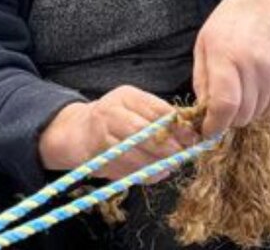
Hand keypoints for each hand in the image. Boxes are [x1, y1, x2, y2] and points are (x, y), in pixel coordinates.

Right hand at [38, 85, 197, 180]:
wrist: (76, 132)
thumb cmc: (114, 120)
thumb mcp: (134, 108)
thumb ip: (158, 118)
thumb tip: (189, 135)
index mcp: (126, 95)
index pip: (157, 109)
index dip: (178, 126)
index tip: (193, 138)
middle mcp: (111, 111)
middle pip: (145, 131)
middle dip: (167, 146)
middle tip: (181, 155)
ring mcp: (101, 133)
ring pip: (135, 153)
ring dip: (156, 163)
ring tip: (170, 167)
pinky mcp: (96, 156)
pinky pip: (124, 168)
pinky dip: (143, 174)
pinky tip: (154, 173)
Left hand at [192, 0, 269, 137]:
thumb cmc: (230, 24)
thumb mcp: (205, 45)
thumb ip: (202, 80)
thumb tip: (202, 114)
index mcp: (225, 56)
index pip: (223, 104)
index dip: (214, 125)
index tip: (207, 130)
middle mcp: (251, 66)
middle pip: (240, 115)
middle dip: (227, 119)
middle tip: (219, 107)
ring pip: (255, 114)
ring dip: (242, 112)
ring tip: (236, 90)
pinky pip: (269, 108)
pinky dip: (257, 106)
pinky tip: (251, 86)